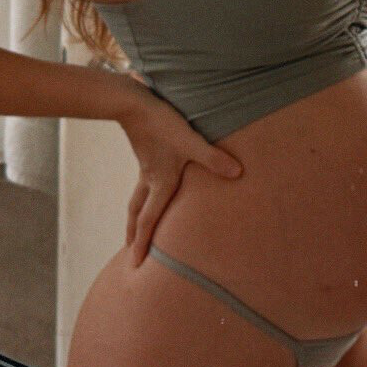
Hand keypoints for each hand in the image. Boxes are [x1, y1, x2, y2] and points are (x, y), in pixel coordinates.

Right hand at [115, 78, 242, 265]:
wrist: (133, 103)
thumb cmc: (162, 124)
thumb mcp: (190, 141)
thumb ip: (213, 159)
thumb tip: (237, 174)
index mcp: (159, 182)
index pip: (148, 220)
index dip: (142, 243)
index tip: (134, 264)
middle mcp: (150, 178)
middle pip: (137, 213)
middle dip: (134, 234)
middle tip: (129, 252)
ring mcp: (146, 166)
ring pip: (137, 198)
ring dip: (135, 216)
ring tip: (135, 227)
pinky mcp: (147, 152)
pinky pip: (143, 183)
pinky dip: (142, 195)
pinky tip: (152, 186)